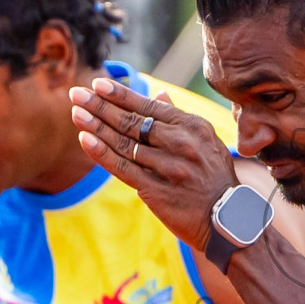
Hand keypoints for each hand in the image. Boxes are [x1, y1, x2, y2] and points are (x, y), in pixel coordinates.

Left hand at [70, 78, 238, 250]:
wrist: (229, 219)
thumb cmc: (215, 178)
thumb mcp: (207, 142)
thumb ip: (179, 119)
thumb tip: (159, 93)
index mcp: (193, 127)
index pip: (149, 106)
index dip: (121, 94)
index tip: (98, 84)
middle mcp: (181, 144)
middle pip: (133, 121)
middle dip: (101, 105)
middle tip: (77, 93)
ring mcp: (168, 168)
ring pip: (124, 143)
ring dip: (96, 126)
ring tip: (75, 112)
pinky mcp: (156, 190)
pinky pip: (122, 168)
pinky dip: (102, 152)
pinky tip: (85, 139)